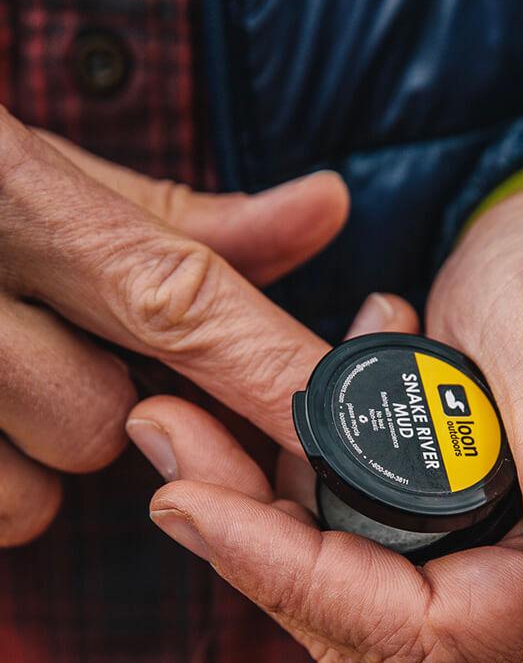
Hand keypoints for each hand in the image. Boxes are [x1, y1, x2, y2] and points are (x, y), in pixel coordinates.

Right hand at [0, 108, 347, 544]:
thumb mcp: (43, 174)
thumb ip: (182, 217)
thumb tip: (325, 211)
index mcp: (6, 195)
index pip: (175, 301)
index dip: (270, 376)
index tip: (348, 431)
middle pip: (98, 421)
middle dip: (96, 403)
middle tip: (49, 343)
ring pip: (37, 488)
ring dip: (36, 449)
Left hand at [137, 182, 522, 662]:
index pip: (433, 633)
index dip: (299, 580)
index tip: (189, 505)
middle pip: (376, 633)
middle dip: (259, 545)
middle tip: (175, 435)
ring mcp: (522, 613)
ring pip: (354, 609)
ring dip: (269, 521)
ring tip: (213, 421)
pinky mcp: (476, 578)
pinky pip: (362, 574)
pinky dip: (302, 509)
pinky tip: (284, 430)